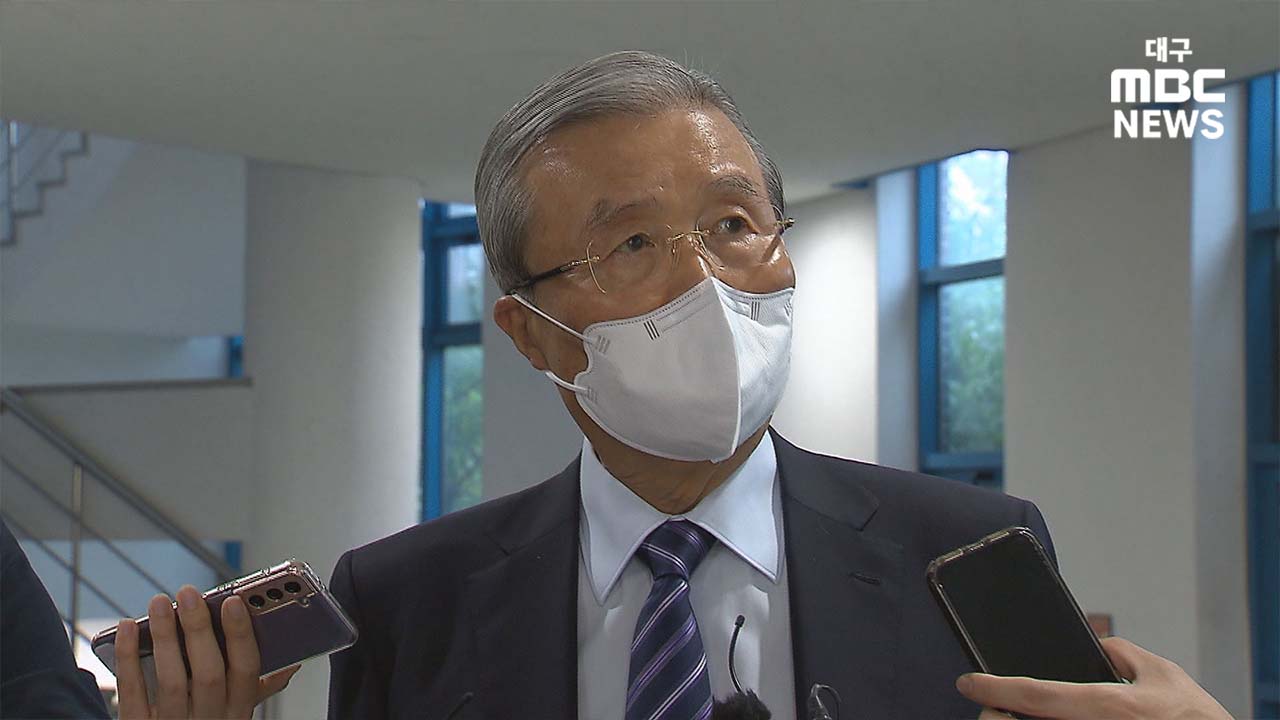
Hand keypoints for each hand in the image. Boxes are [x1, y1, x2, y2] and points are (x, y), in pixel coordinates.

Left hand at [115, 585, 300, 718]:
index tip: (233, 601)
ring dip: (164, 637)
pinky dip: (128, 658)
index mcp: (238, 712)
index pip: (247, 671)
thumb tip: (291, 661)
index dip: (241, 635)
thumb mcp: (235, 715)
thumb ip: (258, 689)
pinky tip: (127, 629)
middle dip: (199, 629)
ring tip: (159, 603)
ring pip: (172, 681)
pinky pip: (133, 693)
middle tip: (188, 594)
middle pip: (209, 674)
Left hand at [957, 637, 1231, 719]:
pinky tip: (1035, 714)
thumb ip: (1120, 653)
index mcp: (1108, 705)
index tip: (966, 681)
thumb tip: (1093, 647)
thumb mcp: (1161, 673)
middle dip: (998, 712)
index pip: (1034, 695)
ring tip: (1010, 708)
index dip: (993, 688)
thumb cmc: (1191, 716)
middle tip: (987, 701)